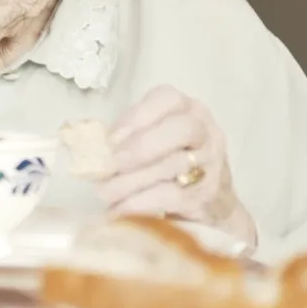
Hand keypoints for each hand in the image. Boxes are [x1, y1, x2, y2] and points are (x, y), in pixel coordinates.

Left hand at [97, 85, 256, 249]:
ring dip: (131, 181)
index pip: (167, 98)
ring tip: (105, 192)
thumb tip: (93, 146)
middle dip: (141, 146)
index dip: (137, 116)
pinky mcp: (207, 196)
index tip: (111, 138)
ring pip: (173, 165)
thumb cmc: (174, 168)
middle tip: (111, 165)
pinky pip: (171, 196)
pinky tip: (119, 209)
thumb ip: (130, 136)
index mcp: (189, 111)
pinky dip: (139, 202)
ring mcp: (212, 165)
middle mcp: (206, 133)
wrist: (214, 208)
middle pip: (181, 129)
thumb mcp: (157, 142)